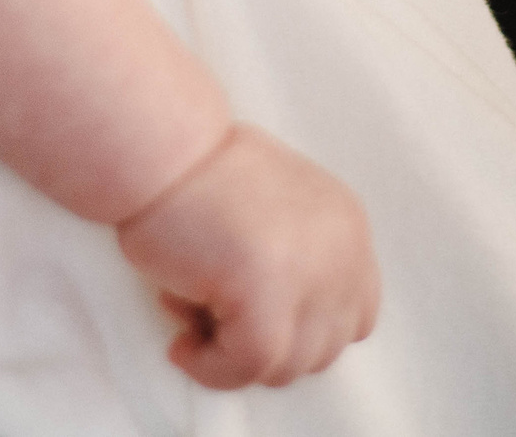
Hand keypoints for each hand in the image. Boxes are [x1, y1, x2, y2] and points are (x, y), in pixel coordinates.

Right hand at [117, 124, 379, 389]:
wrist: (159, 147)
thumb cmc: (196, 175)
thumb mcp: (273, 209)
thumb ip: (296, 261)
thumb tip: (281, 330)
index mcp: (347, 228)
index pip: (356, 316)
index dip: (303, 331)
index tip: (253, 321)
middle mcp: (342, 253)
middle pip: (322, 349)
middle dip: (265, 346)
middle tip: (210, 317)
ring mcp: (310, 276)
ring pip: (286, 367)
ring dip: (234, 357)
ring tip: (191, 314)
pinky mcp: (267, 296)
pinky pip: (246, 367)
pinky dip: (210, 369)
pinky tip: (181, 345)